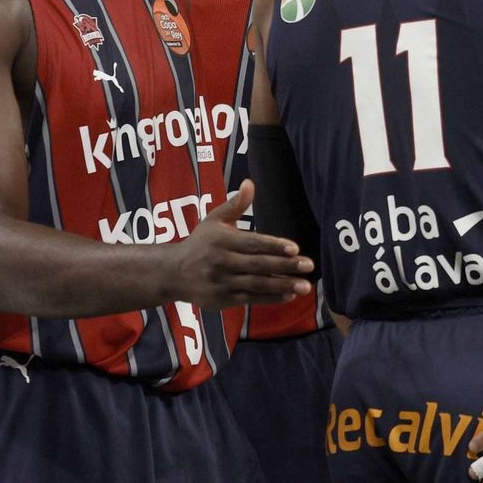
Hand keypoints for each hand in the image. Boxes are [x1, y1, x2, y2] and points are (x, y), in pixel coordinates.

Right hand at [177, 180, 313, 309]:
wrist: (173, 273)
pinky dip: (270, 298)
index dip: (274, 245)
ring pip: (257, 284)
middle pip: (258, 264)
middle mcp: (221, 262)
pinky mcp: (223, 299)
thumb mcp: (213, 221)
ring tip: (305, 285)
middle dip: (285, 266)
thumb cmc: (200, 243)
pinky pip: (250, 299)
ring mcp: (222, 282)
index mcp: (221, 240)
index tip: (295, 248)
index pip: (252, 243)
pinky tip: (289, 295)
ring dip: (283, 285)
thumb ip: (234, 205)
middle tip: (309, 266)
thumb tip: (250, 183)